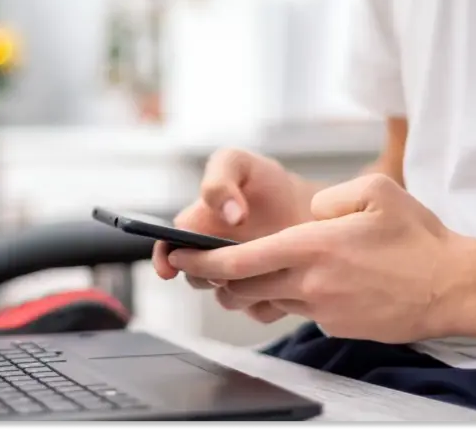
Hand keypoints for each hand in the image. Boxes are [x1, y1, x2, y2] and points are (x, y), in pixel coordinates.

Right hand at [152, 148, 316, 323]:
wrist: (311, 207)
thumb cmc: (266, 182)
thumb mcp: (238, 164)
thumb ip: (219, 182)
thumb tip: (229, 217)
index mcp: (196, 229)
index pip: (168, 250)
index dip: (164, 260)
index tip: (169, 267)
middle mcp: (211, 259)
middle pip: (196, 277)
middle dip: (209, 271)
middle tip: (232, 257)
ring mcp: (238, 281)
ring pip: (226, 299)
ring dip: (242, 288)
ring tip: (269, 265)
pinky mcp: (264, 298)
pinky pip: (258, 311)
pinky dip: (270, 300)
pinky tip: (287, 278)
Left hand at [165, 174, 464, 343]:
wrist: (454, 288)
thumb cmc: (418, 238)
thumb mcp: (377, 192)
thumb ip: (333, 195)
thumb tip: (311, 213)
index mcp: (311, 247)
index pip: (237, 261)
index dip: (201, 261)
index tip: (179, 256)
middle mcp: (310, 282)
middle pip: (242, 288)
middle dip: (216, 279)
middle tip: (203, 267)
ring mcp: (323, 309)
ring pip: (269, 302)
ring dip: (254, 289)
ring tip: (255, 271)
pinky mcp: (337, 326)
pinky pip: (301, 311)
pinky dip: (294, 298)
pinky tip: (314, 282)